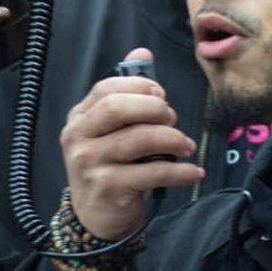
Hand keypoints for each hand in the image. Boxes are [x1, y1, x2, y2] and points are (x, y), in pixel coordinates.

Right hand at [60, 48, 204, 239]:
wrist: (96, 218)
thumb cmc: (110, 166)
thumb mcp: (111, 131)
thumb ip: (126, 92)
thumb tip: (142, 52)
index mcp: (79, 118)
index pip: (105, 89)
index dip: (137, 86)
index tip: (161, 93)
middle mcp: (78, 138)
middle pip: (116, 108)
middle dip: (153, 108)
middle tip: (173, 118)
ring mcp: (90, 164)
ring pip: (138, 140)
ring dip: (172, 139)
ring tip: (186, 146)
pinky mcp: (108, 188)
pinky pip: (151, 172)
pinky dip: (179, 171)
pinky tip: (193, 172)